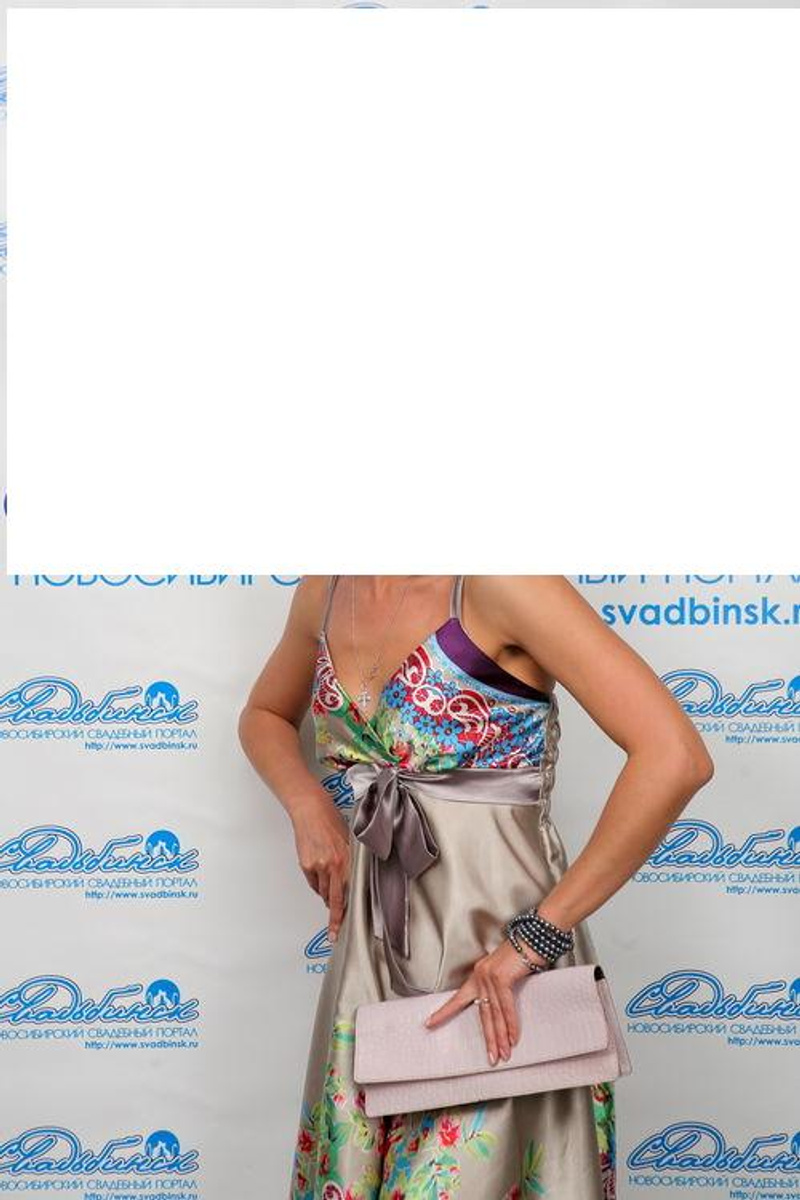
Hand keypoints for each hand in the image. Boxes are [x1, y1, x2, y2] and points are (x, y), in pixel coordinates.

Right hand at [292, 796, 351, 943]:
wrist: (311, 810)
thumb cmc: (331, 821)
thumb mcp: (349, 842)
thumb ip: (350, 864)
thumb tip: (350, 883)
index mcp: (348, 860)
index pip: (349, 894)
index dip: (345, 914)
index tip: (341, 929)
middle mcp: (334, 865)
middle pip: (334, 900)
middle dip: (334, 917)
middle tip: (333, 930)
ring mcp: (318, 866)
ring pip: (323, 891)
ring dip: (326, 892)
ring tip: (328, 880)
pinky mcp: (306, 865)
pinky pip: (313, 882)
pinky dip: (317, 881)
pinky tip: (319, 870)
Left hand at [423, 938, 547, 1064]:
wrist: (531, 939)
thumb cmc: (520, 955)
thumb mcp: (505, 972)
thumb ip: (499, 989)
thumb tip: (501, 1009)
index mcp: (477, 977)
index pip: (457, 999)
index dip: (444, 1013)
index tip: (429, 1024)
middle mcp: (480, 977)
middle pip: (483, 1014)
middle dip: (488, 1039)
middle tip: (491, 1058)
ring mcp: (490, 978)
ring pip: (494, 1014)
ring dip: (500, 1037)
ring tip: (503, 1054)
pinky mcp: (502, 978)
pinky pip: (506, 1007)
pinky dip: (511, 1024)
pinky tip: (513, 1038)